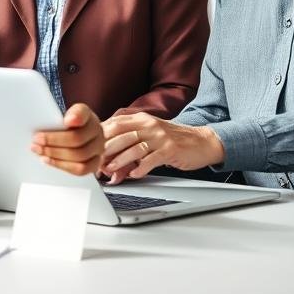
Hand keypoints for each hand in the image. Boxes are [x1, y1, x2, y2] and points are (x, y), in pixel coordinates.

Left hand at [29, 103, 104, 175]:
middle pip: (77, 138)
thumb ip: (56, 116)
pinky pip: (81, 169)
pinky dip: (62, 166)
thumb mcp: (57, 114)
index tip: (65, 121)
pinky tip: (48, 160)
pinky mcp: (94, 163)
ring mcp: (98, 148)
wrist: (70, 136)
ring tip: (39, 151)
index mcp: (87, 115)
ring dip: (55, 154)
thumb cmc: (61, 125)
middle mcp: (97, 131)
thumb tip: (64, 121)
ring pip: (79, 156)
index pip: (83, 113)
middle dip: (53, 140)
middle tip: (36, 140)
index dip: (76, 117)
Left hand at [101, 113, 225, 182]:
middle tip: (97, 163)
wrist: (202, 141)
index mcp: (142, 119)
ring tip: (110, 170)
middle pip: (121, 135)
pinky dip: (140, 168)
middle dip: (106, 150)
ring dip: (119, 161)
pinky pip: (151, 159)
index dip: (101, 135)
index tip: (91, 147)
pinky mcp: (171, 149)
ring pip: (134, 148)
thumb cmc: (173, 140)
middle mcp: (150, 125)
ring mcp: (160, 137)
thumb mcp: (150, 133)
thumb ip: (131, 142)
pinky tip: (133, 175)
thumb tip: (109, 159)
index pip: (115, 123)